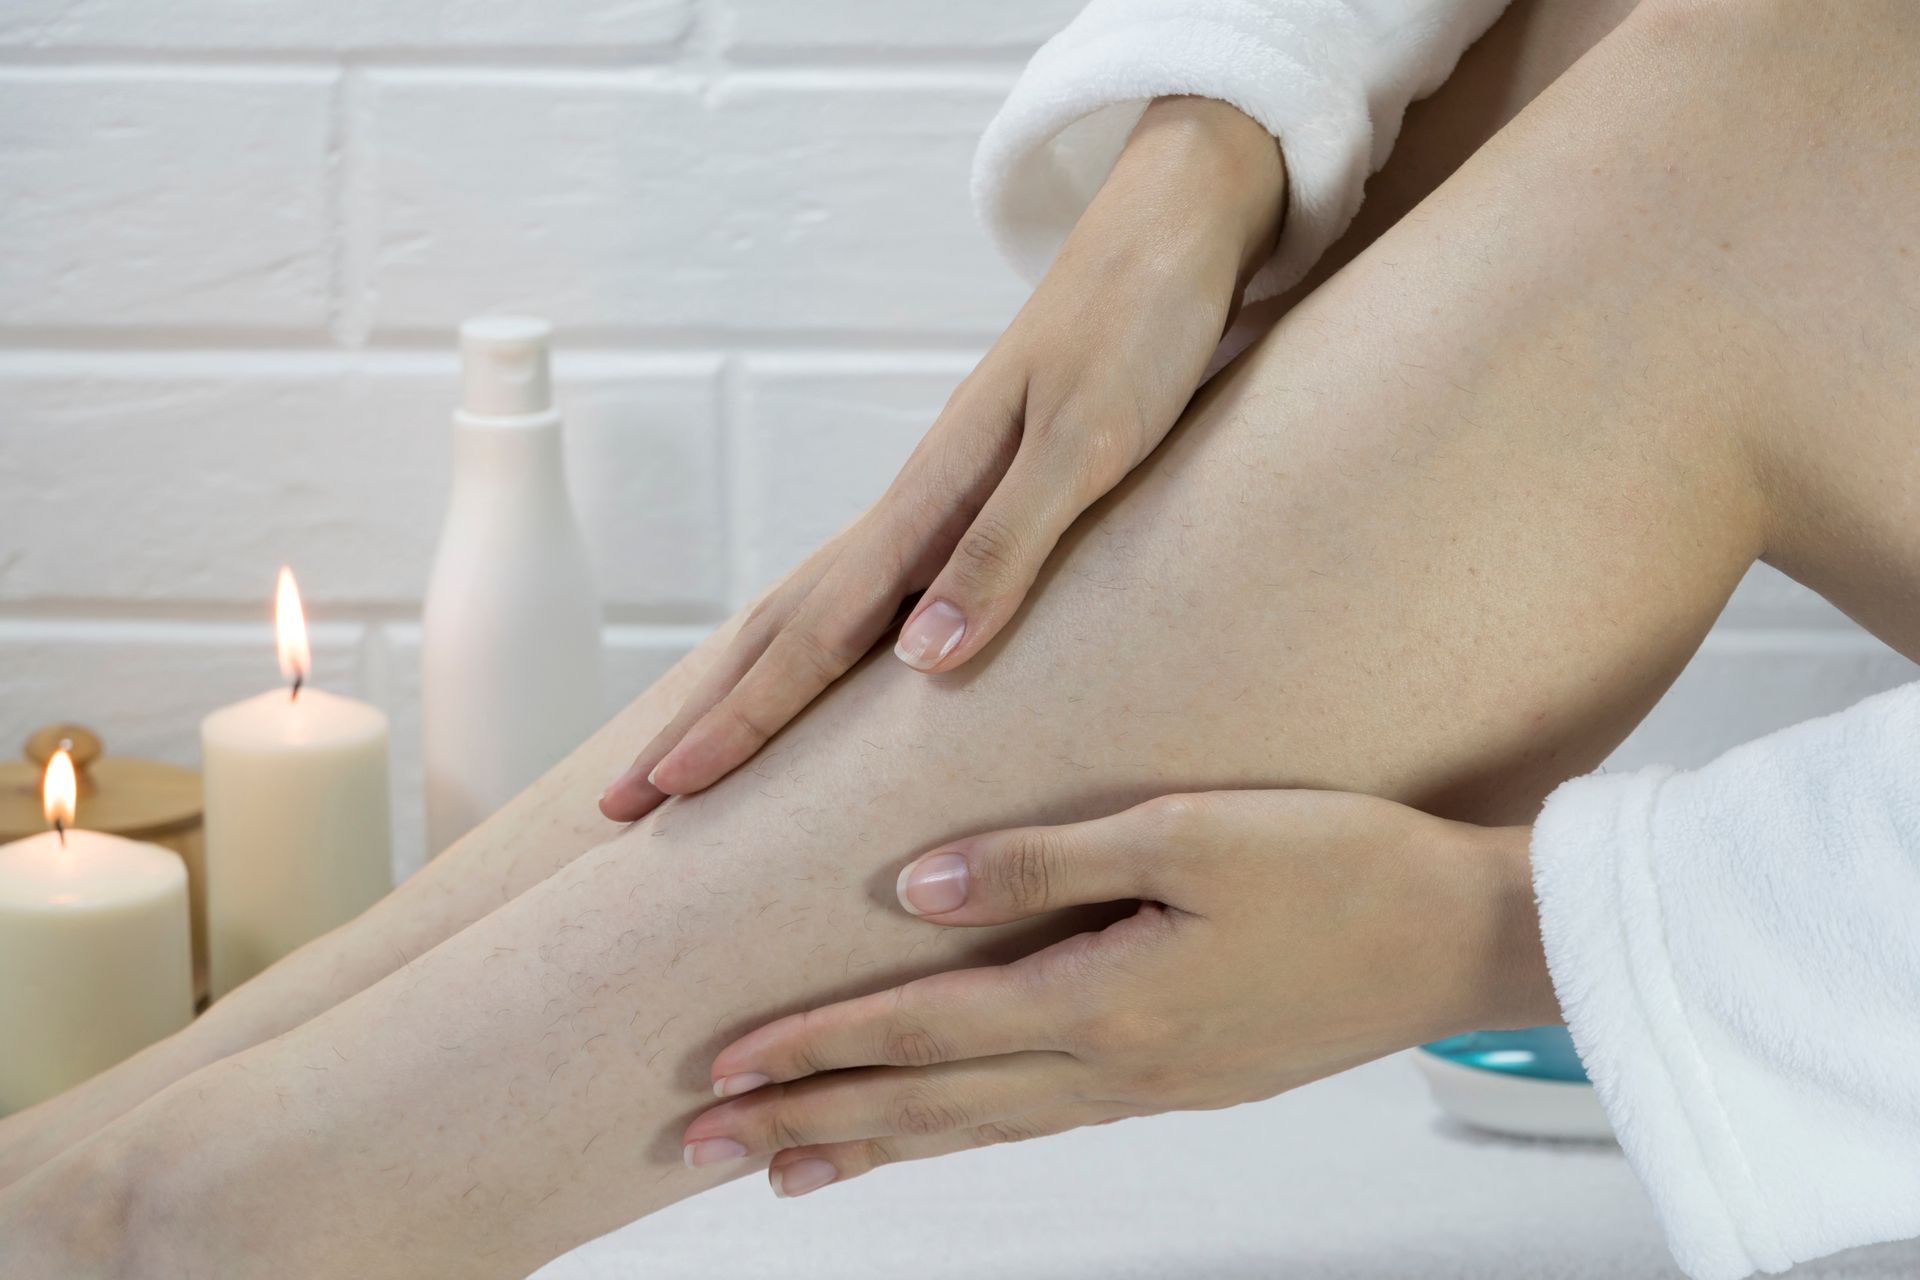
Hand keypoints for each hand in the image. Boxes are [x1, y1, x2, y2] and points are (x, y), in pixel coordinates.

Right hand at [601, 98, 1285, 819]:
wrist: (1174, 226)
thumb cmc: (1140, 330)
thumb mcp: (1089, 443)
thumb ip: (1007, 545)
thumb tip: (919, 660)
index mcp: (931, 498)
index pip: (812, 637)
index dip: (741, 720)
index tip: (667, 792)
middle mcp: (916, 504)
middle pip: (781, 631)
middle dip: (705, 718)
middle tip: (625, 800)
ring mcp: (939, 498)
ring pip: (813, 610)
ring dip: (748, 687)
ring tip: (692, 749)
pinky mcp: (978, 492)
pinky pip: (871, 590)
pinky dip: (822, 647)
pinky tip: (823, 672)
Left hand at [680, 790, 1558, 1195]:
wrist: (1460, 940)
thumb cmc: (1341, 868)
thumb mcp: (1191, 833)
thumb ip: (1047, 860)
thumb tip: (915, 892)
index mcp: (1104, 1003)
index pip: (920, 1034)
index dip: (814, 1051)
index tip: (722, 1069)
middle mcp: (1113, 1066)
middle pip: (926, 1106)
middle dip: (807, 1123)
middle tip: (700, 1146)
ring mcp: (1148, 1087)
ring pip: (975, 1129)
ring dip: (872, 1148)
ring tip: (786, 1165)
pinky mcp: (1179, 1083)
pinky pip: (1037, 1122)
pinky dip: (961, 1137)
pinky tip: (937, 1132)